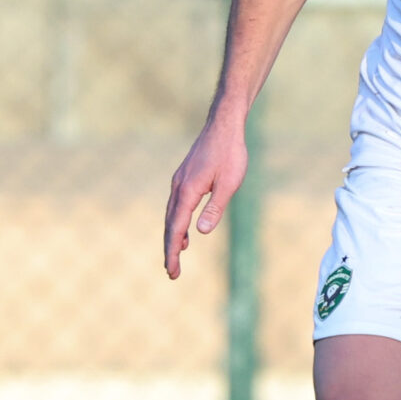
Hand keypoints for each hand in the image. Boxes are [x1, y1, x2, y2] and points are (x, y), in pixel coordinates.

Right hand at [163, 120, 248, 279]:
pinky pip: (176, 206)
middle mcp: (178, 187)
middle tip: (172, 273)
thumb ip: (215, 207)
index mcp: (188, 191)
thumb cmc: (231, 153)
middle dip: (170, 250)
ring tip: (176, 258)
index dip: (173, 251)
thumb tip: (202, 232)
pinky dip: (177, 223)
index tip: (173, 271)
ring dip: (172, 237)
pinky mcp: (184, 178)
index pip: (176, 228)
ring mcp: (179, 181)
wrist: (224, 126)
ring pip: (171, 215)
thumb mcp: (229, 183)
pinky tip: (186, 233)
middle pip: (169, 225)